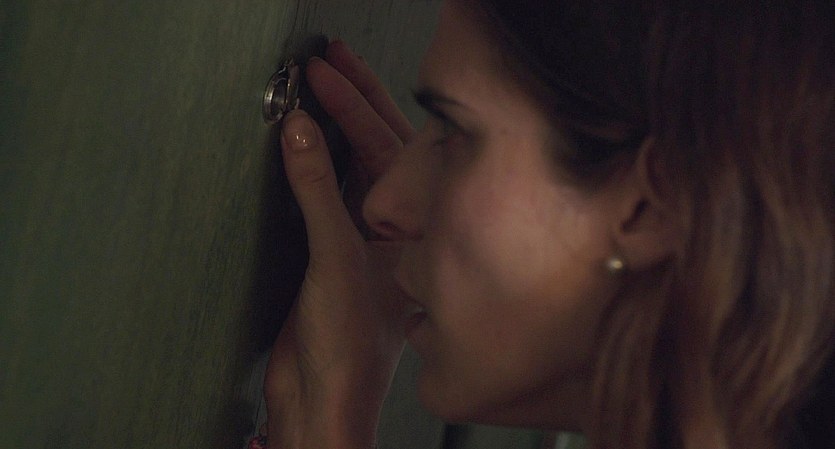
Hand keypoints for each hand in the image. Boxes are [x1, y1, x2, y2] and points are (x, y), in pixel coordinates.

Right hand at [263, 41, 414, 448]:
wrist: (320, 402)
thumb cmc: (351, 350)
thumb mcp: (336, 259)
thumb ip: (319, 193)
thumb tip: (302, 131)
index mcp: (413, 227)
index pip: (386, 147)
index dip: (354, 106)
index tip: (324, 74)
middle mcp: (396, 229)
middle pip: (378, 150)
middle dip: (353, 104)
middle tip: (328, 62)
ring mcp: (364, 240)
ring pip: (354, 169)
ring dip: (336, 130)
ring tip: (320, 88)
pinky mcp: (332, 254)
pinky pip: (327, 194)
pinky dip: (315, 164)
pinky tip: (306, 144)